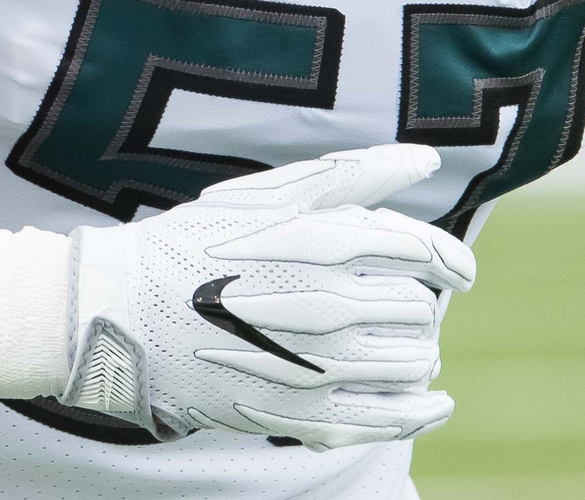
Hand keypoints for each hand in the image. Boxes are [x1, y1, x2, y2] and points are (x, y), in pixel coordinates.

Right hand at [62, 143, 475, 448]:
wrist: (126, 314)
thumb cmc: (200, 242)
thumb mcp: (273, 193)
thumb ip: (357, 174)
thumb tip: (428, 161)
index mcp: (327, 244)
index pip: (426, 254)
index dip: (452, 261)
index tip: (458, 271)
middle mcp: (330, 307)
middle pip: (421, 310)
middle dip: (421, 304)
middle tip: (401, 302)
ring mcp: (318, 368)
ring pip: (412, 363)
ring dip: (419, 352)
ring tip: (401, 344)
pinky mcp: (301, 416)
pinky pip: (387, 421)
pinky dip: (420, 413)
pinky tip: (432, 404)